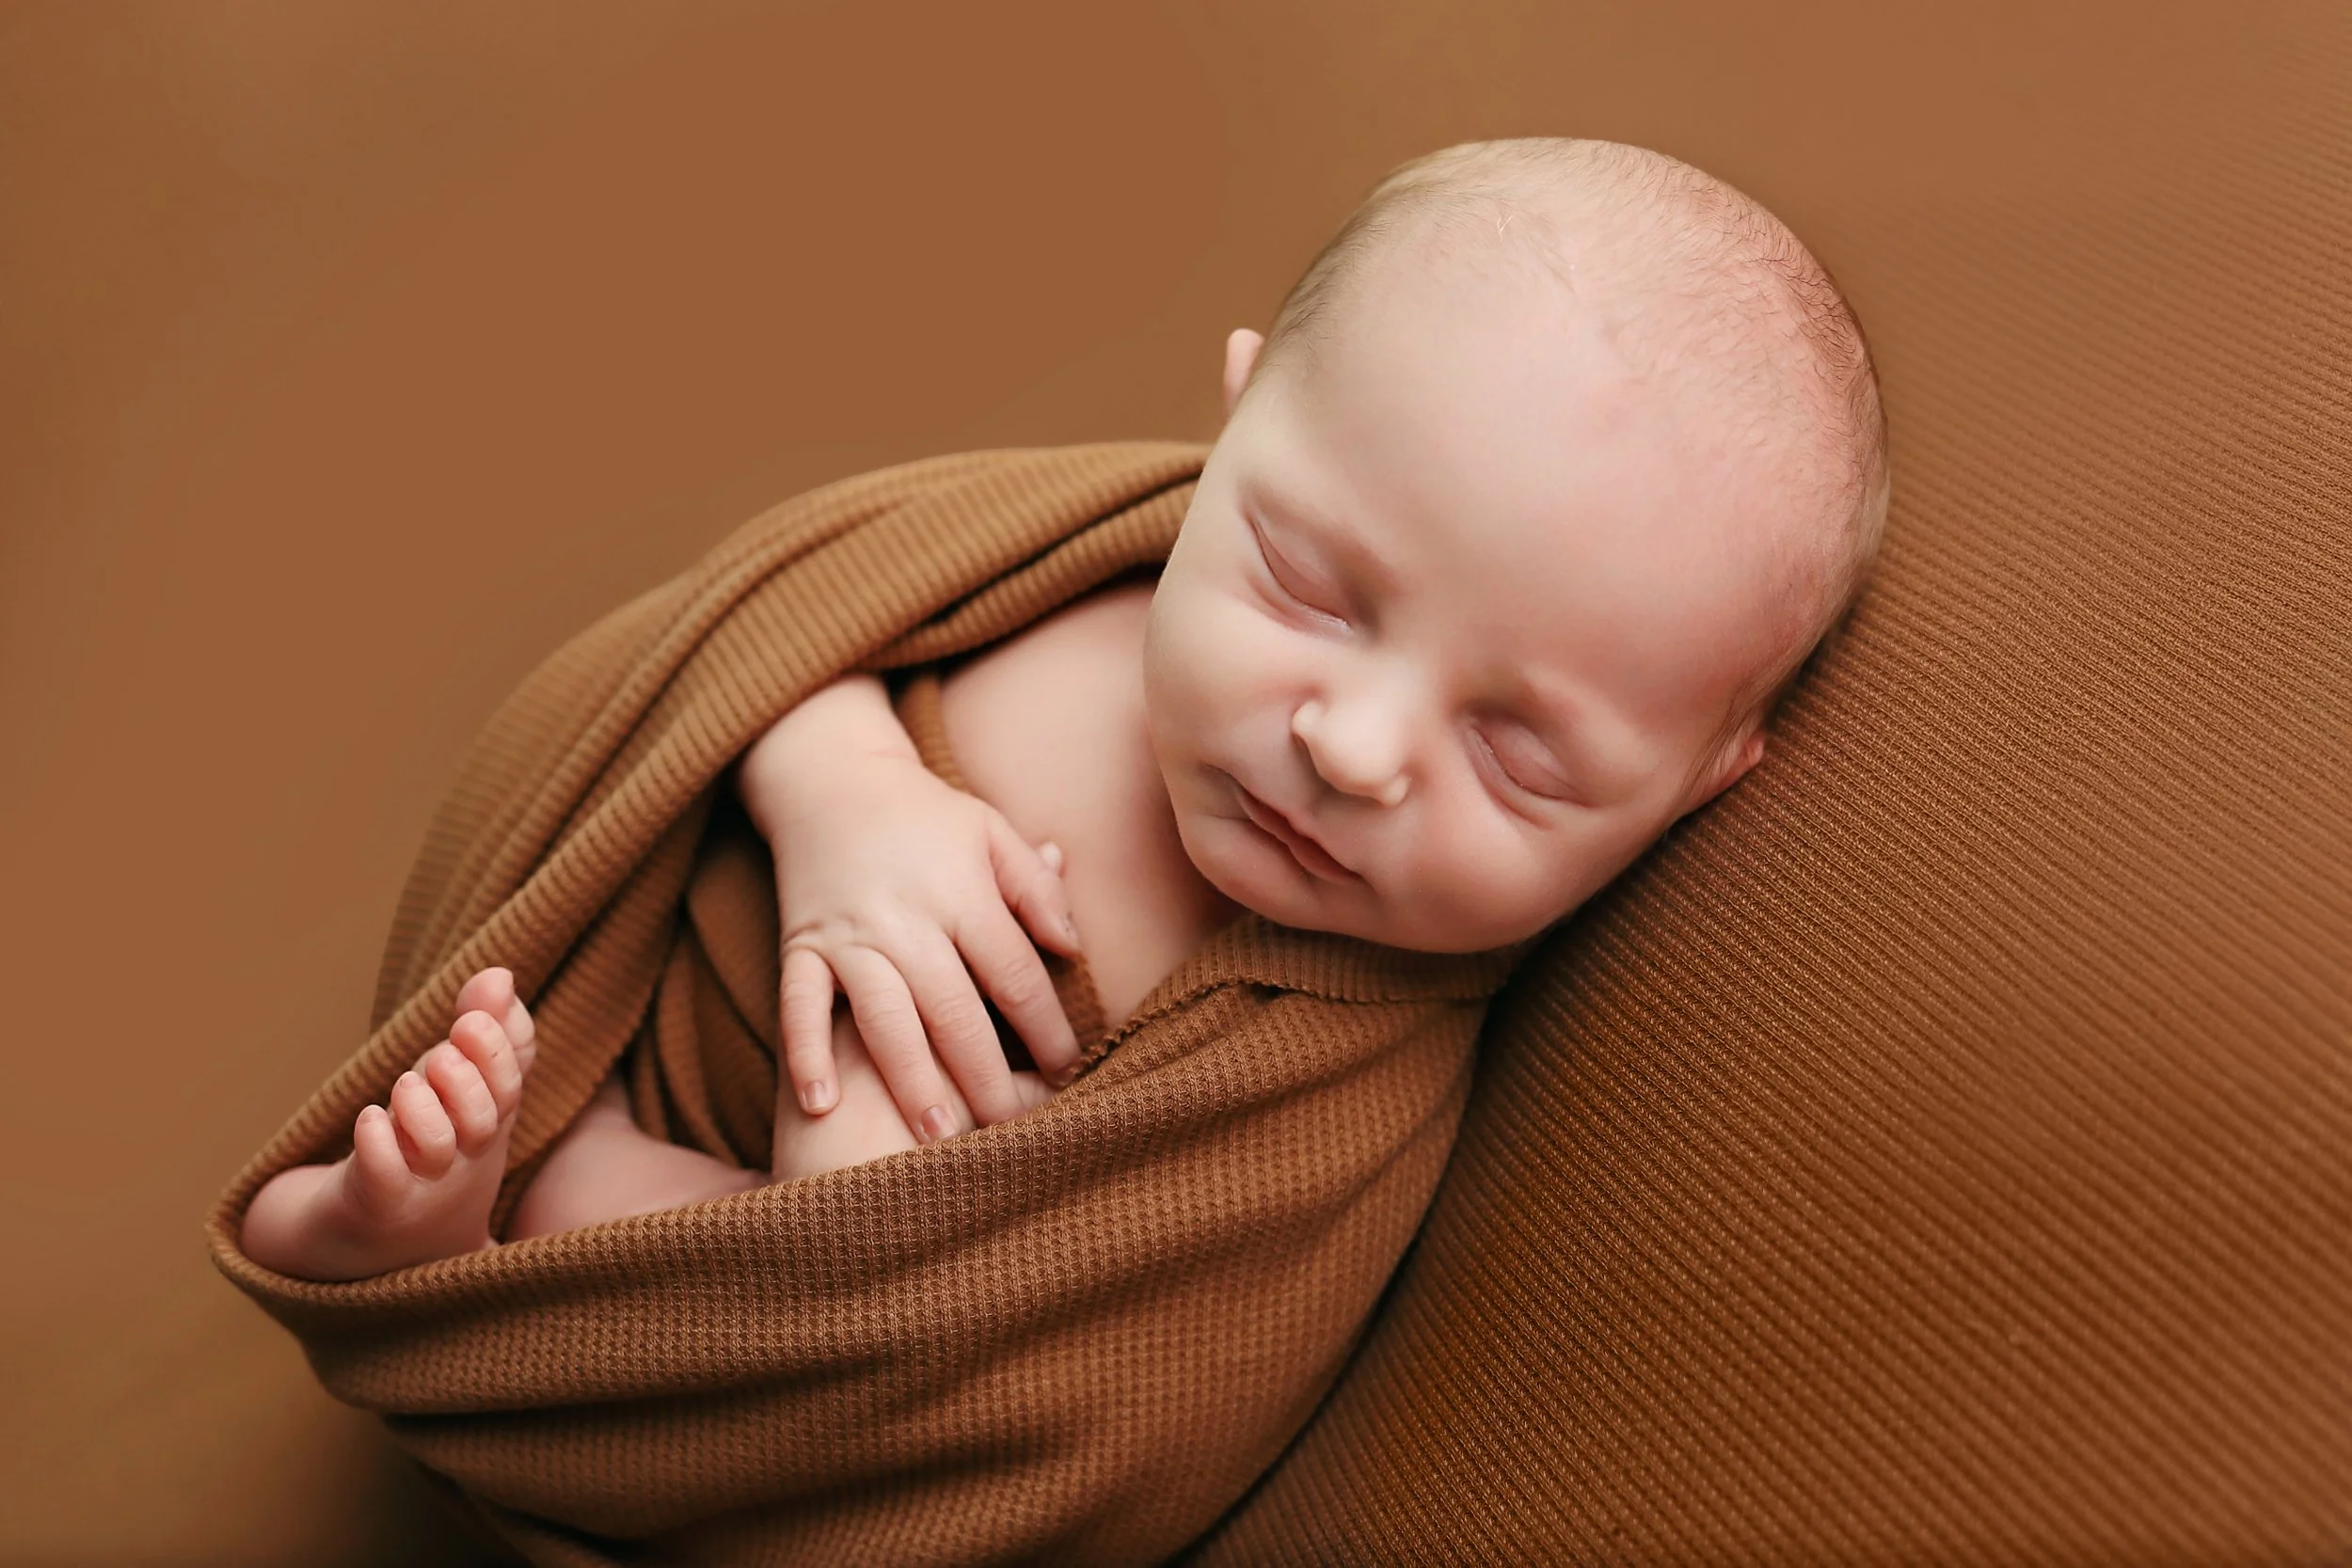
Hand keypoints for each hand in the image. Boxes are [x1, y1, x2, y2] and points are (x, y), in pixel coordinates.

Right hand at [740, 740, 1083, 1139]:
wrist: (829, 780)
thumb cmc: (925, 815)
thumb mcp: (991, 832)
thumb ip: (1036, 888)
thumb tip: (1074, 946)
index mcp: (960, 894)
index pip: (1013, 974)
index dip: (1046, 1026)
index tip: (1071, 1071)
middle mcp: (905, 921)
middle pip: (953, 1010)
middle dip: (985, 1076)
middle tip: (1011, 1133)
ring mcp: (849, 937)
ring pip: (882, 1018)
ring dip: (910, 1078)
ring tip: (936, 1137)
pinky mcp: (801, 946)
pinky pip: (799, 1006)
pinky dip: (805, 1053)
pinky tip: (819, 1102)